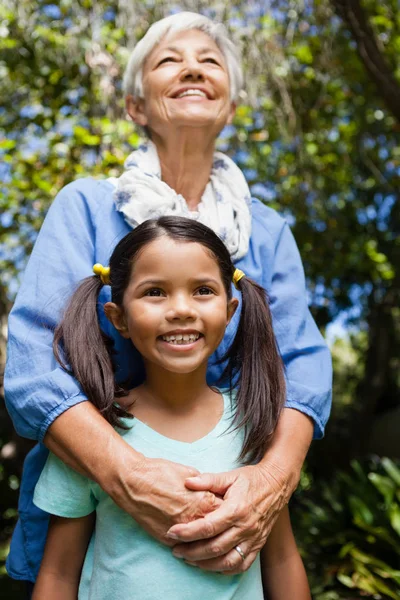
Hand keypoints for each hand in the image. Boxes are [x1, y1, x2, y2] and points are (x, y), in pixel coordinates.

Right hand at [110, 455, 221, 545]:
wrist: (133, 483)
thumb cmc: (159, 472)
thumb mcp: (188, 472)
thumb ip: (204, 484)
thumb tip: (211, 490)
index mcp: (204, 500)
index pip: (226, 513)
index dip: (228, 511)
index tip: (229, 510)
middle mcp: (195, 519)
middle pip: (218, 531)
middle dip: (222, 530)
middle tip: (224, 528)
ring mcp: (182, 533)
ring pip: (203, 545)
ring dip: (209, 545)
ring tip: (212, 541)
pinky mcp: (167, 540)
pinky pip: (185, 548)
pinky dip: (191, 548)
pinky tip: (194, 546)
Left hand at [166, 460, 297, 573]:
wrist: (277, 484)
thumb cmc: (251, 479)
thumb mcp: (229, 476)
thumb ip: (208, 480)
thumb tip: (187, 481)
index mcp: (236, 509)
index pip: (207, 527)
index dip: (187, 532)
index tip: (172, 532)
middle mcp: (245, 527)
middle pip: (214, 548)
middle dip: (191, 552)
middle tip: (175, 550)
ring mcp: (253, 539)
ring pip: (227, 561)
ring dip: (205, 564)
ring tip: (189, 559)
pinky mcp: (258, 545)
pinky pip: (241, 565)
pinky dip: (224, 569)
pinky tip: (211, 565)